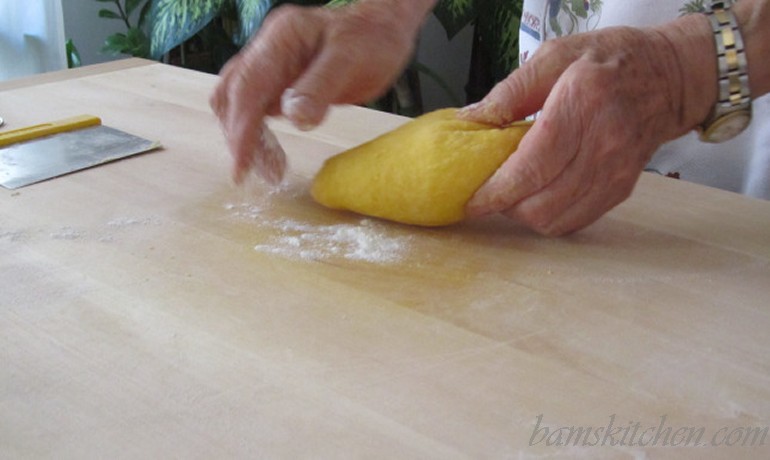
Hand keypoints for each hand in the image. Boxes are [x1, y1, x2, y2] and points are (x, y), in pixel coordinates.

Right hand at [210, 1, 430, 183]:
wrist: (383, 29)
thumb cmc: (371, 40)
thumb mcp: (350, 60)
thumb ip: (320, 86)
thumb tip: (294, 117)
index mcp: (280, 38)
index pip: (247, 86)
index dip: (241, 128)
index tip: (241, 165)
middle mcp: (267, 49)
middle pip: (232, 96)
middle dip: (240, 137)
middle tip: (264, 173)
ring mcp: (269, 65)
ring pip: (238, 104)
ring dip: (247, 139)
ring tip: (271, 170)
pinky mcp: (277, 81)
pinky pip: (256, 109)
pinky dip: (258, 134)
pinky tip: (273, 155)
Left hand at [459, 19, 715, 235]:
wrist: (670, 77)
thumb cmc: (608, 60)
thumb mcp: (556, 54)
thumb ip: (511, 90)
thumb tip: (471, 120)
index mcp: (582, 103)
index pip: (533, 165)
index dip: (497, 191)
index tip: (471, 201)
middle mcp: (603, 143)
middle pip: (542, 201)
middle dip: (504, 206)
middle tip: (488, 193)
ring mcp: (617, 171)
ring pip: (557, 218)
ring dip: (524, 215)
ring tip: (512, 195)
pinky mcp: (622, 189)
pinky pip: (577, 221)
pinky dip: (550, 218)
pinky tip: (538, 198)